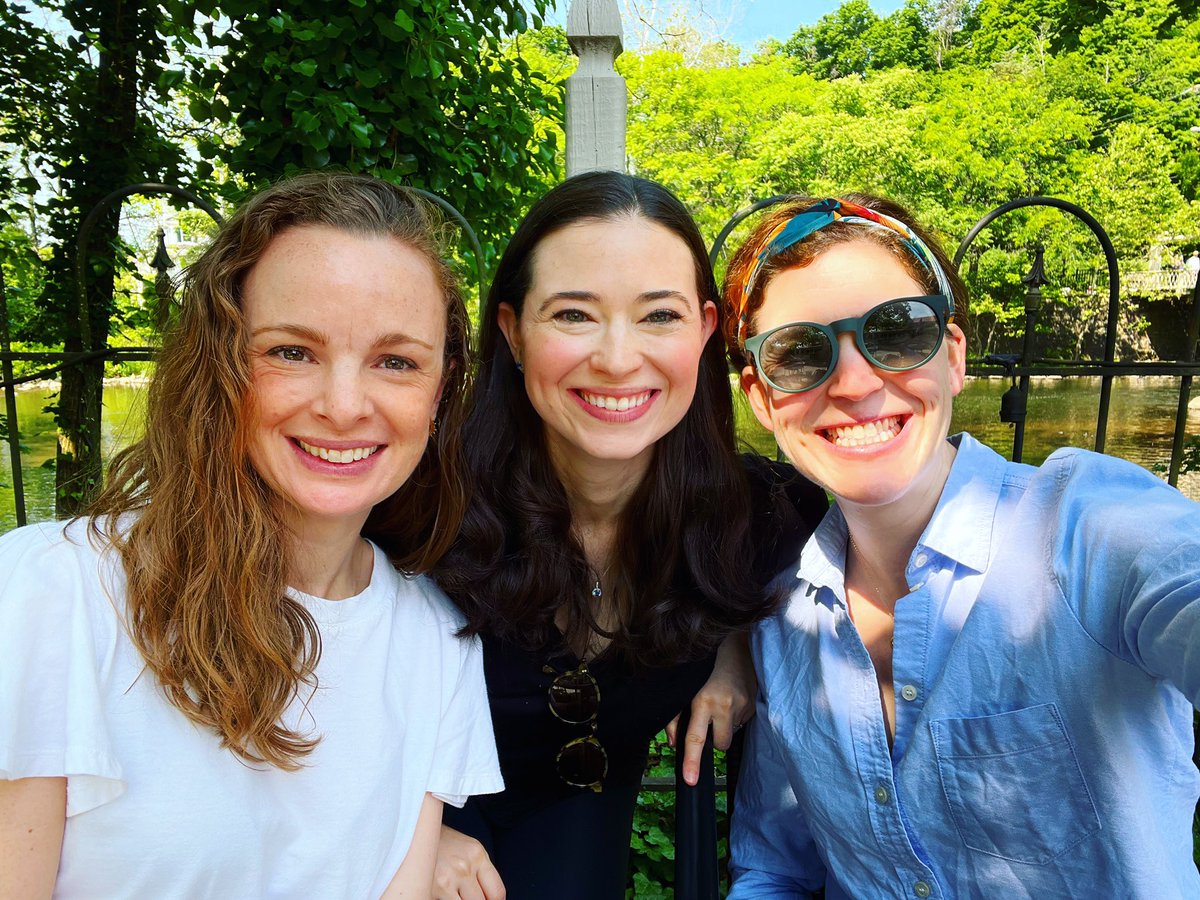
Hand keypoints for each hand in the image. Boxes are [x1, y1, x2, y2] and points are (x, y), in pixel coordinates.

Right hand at [432, 825, 505, 899]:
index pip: (497, 892)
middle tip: (465, 894)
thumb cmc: (442, 842)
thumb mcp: (468, 850)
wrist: (414, 830)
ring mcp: (448, 878)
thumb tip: (489, 898)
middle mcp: (464, 866)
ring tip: (451, 891)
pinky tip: (440, 892)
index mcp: (477, 854)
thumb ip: (480, 872)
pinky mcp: (432, 889)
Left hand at [666, 632, 755, 786]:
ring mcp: (742, 707)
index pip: (695, 738)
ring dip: (726, 726)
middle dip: (715, 740)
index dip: (692, 761)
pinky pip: (742, 724)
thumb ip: (675, 718)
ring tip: (723, 704)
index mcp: (703, 701)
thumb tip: (673, 743)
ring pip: (732, 735)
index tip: (690, 780)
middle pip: (720, 745)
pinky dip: (736, 718)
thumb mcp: (686, 690)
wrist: (738, 650)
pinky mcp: (754, 706)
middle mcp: (724, 706)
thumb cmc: (706, 669)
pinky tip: (733, 700)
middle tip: (711, 720)